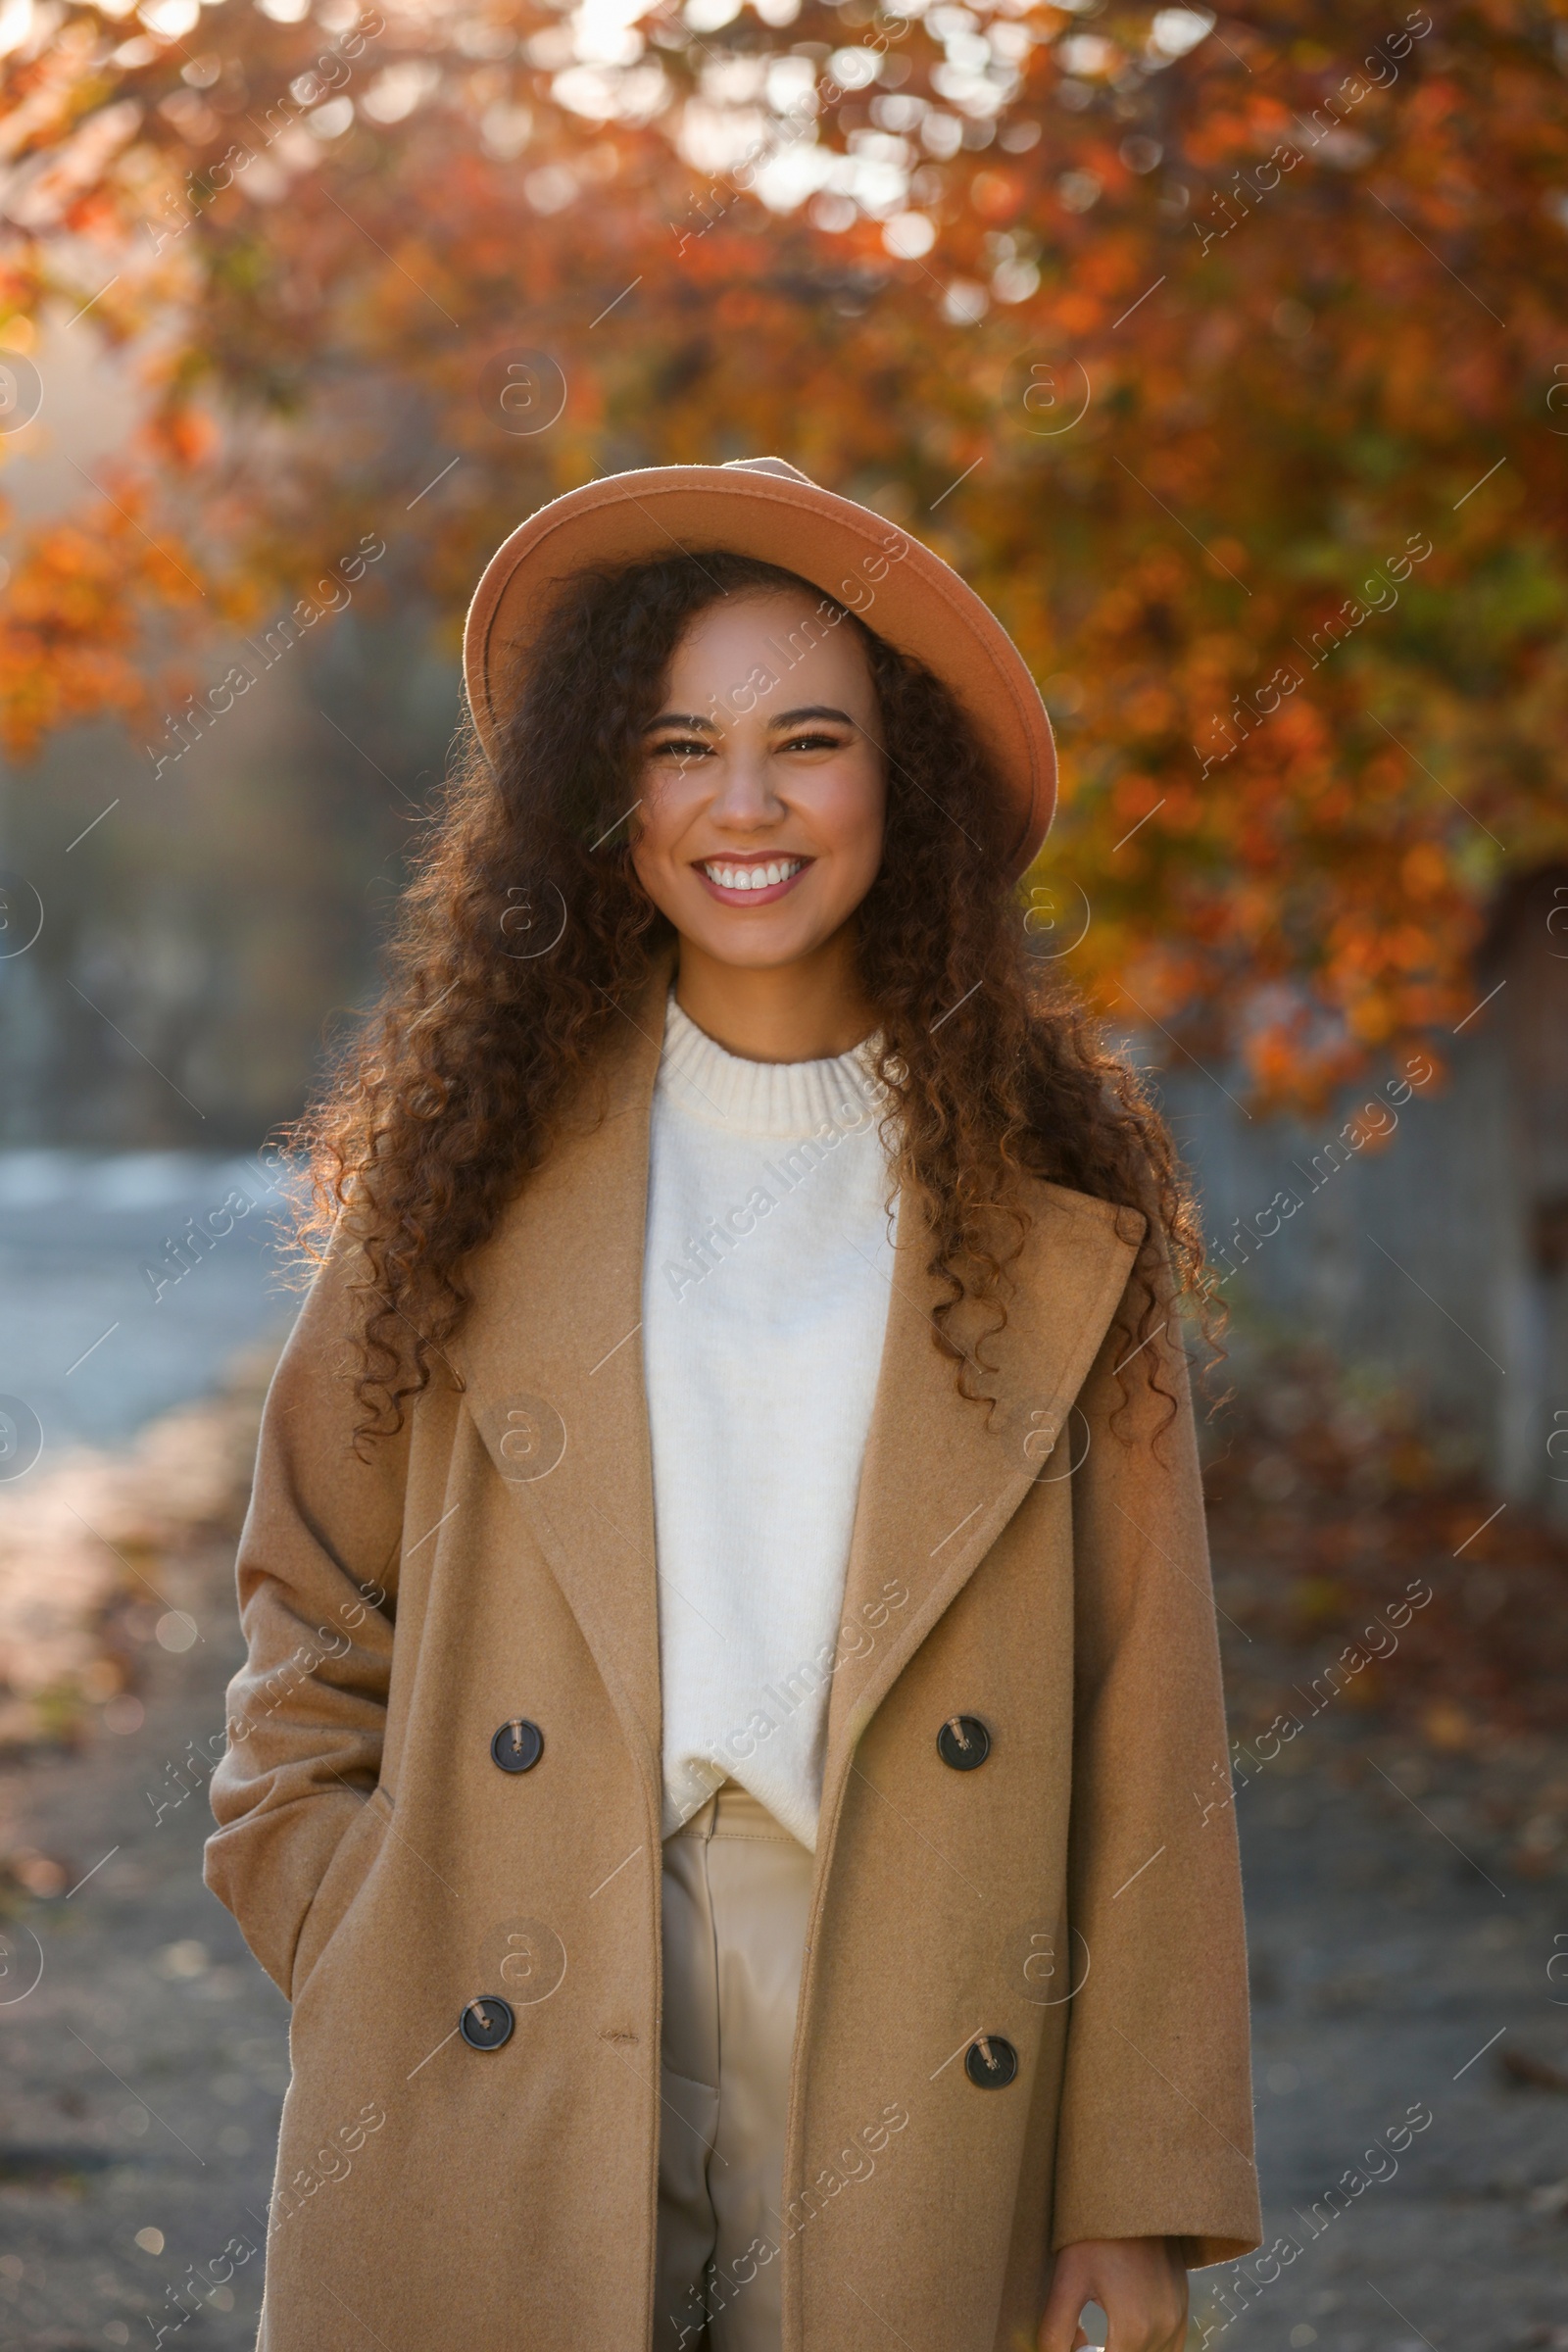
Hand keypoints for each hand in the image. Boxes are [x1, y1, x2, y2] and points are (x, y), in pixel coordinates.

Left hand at [1037, 2237, 1187, 2351]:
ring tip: (1100, 2338)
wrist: (1134, 2194)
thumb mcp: (1066, 2280)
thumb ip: (1055, 2331)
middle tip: (1082, 2337)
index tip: (1076, 2341)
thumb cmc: (1096, 2232)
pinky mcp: (1183, 2308)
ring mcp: (1177, 2320)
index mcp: (1134, 2328)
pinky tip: (1124, 2334)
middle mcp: (1163, 2330)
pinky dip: (1147, 2349)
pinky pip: (1170, 2349)